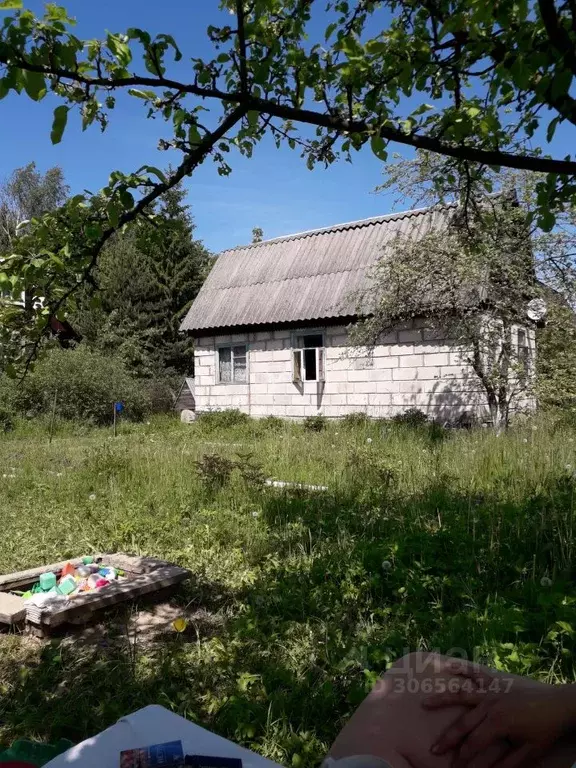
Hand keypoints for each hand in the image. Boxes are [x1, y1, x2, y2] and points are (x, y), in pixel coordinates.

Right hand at [422, 662, 575, 767]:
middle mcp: (489, 704)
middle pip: (463, 724)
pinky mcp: (495, 679)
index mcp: (497, 723)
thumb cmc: (545, 729)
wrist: (560, 703)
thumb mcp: (529, 752)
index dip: (463, 759)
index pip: (473, 745)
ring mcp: (490, 689)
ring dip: (441, 699)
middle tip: (432, 749)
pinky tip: (448, 666)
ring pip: (461, 694)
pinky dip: (461, 668)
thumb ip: (507, 764)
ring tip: (424, 703)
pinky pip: (475, 672)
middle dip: (447, 739)